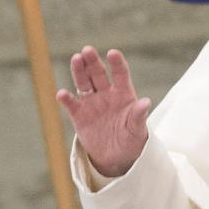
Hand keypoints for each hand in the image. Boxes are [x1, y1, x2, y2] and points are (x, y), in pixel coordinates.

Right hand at [54, 48, 149, 179]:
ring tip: (76, 59)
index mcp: (123, 94)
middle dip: (93, 61)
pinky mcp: (79, 115)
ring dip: (79, 71)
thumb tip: (146, 102)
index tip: (112, 53)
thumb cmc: (131, 140)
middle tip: (87, 50)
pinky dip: (66, 98)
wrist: (116, 158)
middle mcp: (106, 94)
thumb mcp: (137, 131)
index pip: (120, 74)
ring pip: (83, 82)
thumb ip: (138, 116)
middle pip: (98, 73)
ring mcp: (91, 103)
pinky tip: (62, 94)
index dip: (117, 63)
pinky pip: (71, 104)